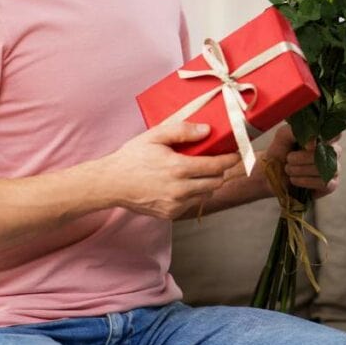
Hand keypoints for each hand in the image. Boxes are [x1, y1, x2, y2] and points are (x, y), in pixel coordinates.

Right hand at [100, 118, 240, 219]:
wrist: (111, 184)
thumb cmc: (132, 157)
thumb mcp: (155, 136)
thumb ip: (182, 131)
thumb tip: (207, 130)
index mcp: (178, 168)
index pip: (216, 166)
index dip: (230, 159)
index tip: (235, 154)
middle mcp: (179, 190)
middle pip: (216, 182)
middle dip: (220, 171)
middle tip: (218, 161)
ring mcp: (175, 204)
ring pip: (206, 195)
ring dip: (208, 183)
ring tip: (199, 172)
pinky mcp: (169, 214)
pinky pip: (192, 204)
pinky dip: (193, 194)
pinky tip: (183, 184)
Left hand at [258, 124, 340, 198]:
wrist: (272, 173)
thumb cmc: (280, 151)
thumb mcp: (284, 136)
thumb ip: (297, 132)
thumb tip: (313, 144)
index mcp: (324, 137)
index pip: (337, 134)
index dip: (327, 138)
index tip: (308, 144)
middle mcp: (332, 152)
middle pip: (331, 152)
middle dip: (305, 157)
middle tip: (289, 159)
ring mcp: (334, 169)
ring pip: (327, 169)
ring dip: (303, 170)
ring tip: (289, 169)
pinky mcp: (330, 185)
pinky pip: (326, 183)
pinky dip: (307, 182)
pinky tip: (294, 180)